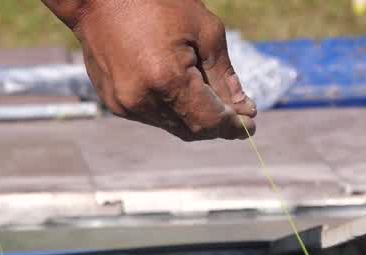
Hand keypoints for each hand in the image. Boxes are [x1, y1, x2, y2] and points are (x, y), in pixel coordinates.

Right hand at [42, 0, 256, 140]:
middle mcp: (144, 100)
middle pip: (191, 129)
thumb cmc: (155, 1)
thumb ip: (224, 75)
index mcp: (168, 80)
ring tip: (210, 97)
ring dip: (194, 117)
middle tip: (239, 114)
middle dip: (217, 124)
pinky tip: (179, 89)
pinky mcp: (114, 102)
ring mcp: (126, 105)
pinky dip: (172, 109)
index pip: (209, 120)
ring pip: (172, 125)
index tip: (251, 124)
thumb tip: (242, 108)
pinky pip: (152, 116)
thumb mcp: (203, 30)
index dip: (234, 126)